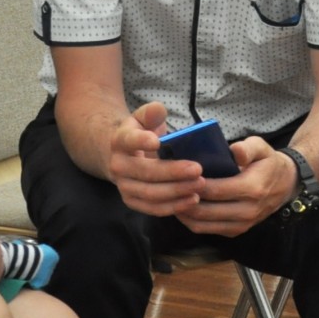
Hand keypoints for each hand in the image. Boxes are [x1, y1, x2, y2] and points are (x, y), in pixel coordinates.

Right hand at [108, 102, 204, 217]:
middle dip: (172, 172)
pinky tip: (192, 200)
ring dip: (176, 191)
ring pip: (149, 193)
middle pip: (145, 172)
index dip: (141, 141)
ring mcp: (124, 186)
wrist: (122, 155)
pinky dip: (172, 207)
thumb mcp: (144, 118)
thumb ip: (152, 112)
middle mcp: (118, 165)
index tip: (157, 141)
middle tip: (198, 169)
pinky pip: (152, 208)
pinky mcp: (132, 201)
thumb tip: (158, 109)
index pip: (129, 140)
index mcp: (121, 140)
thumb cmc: (141, 133)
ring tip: (200, 185)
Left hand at [176, 137, 289, 237]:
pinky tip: (183, 208)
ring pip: (203, 225)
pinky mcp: (236, 231)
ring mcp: (242, 224)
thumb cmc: (268, 163)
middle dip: (184, 200)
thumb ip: (247, 148)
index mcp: (252, 188)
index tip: (179, 175)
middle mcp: (247, 211)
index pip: (216, 190)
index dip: (195, 185)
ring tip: (172, 198)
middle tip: (169, 187)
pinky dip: (192, 221)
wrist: (285, 185)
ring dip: (184, 213)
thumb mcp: (262, 147)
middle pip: (205, 210)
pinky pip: (208, 230)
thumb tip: (233, 151)